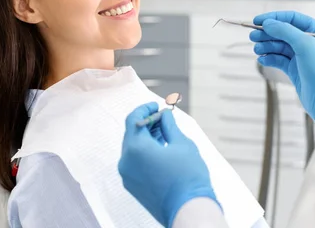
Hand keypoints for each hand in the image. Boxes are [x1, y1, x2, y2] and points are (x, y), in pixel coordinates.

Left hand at [119, 102, 218, 226]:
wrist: (188, 209)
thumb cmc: (188, 177)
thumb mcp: (181, 143)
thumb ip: (169, 125)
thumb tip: (164, 115)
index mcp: (136, 148)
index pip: (133, 119)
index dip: (145, 109)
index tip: (156, 106)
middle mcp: (126, 161)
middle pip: (132, 133)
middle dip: (146, 123)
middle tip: (163, 118)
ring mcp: (127, 175)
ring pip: (132, 148)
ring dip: (146, 137)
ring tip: (164, 132)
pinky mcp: (132, 185)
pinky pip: (134, 162)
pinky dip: (144, 152)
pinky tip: (160, 149)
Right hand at [250, 11, 314, 126]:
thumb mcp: (305, 45)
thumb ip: (285, 31)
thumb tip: (268, 23)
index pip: (293, 18)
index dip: (274, 18)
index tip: (257, 20)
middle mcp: (311, 42)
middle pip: (284, 32)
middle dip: (268, 33)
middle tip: (253, 36)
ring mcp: (302, 57)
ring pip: (280, 46)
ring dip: (267, 46)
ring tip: (257, 49)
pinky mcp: (295, 70)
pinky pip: (279, 60)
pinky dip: (270, 58)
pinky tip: (262, 59)